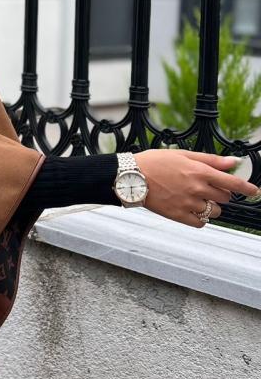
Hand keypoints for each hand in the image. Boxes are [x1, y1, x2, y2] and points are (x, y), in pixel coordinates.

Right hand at [134, 150, 258, 227]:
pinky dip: (200, 218)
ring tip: (197, 199)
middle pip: (224, 198)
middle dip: (221, 194)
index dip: (247, 188)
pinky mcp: (178, 215)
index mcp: (199, 172)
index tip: (254, 191)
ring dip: (211, 206)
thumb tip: (233, 162)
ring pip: (214, 211)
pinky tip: (192, 210)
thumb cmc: (154, 163)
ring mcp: (188, 203)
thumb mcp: (184, 155)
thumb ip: (211, 160)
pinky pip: (200, 223)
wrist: (131, 177)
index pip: (232, 183)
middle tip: (208, 189)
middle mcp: (197, 188)